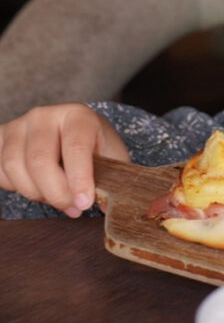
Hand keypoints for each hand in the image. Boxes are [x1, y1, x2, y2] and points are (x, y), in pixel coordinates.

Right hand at [0, 103, 129, 216]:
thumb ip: (110, 180)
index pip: (75, 148)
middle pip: (39, 161)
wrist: (76, 134)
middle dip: (55, 193)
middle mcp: (45, 115)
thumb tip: (106, 207)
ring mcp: (18, 125)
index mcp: (78, 116)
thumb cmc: (95, 148)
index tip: (84, 202)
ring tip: (57, 198)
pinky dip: (15, 187)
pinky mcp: (0, 137)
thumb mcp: (112, 159)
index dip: (79, 180)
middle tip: (72, 207)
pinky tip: (36, 186)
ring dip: (35, 193)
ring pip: (14, 167)